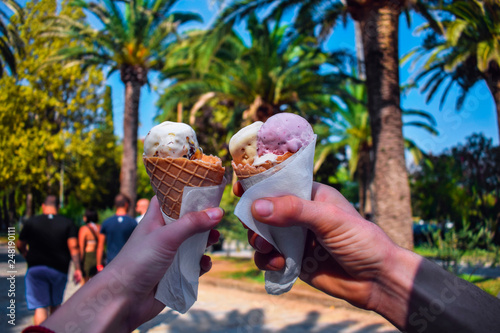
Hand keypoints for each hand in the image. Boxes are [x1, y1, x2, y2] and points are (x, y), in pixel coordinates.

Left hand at [43, 196, 223, 331]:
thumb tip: (218, 212)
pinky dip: (201, 263)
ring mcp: (169, 255)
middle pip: (187, 221)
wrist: (122, 300)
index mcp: (155, 219)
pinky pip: (194, 265)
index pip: (171, 199)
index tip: (205, 188)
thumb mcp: (166, 237)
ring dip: (205, 241)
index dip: (186, 193)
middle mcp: (163, 235)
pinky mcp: (175, 273)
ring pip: (193, 243)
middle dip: (203, 220)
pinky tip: (204, 263)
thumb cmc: (137, 262)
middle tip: (216, 218)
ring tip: (214, 240)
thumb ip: (192, 224)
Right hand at [234, 181, 398, 309]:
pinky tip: (278, 263)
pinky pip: (268, 257)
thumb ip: (294, 211)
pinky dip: (266, 260)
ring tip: (266, 247)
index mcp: (311, 195)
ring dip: (258, 240)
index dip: (258, 184)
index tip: (240, 189)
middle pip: (264, 210)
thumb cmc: (362, 240)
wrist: (377, 281)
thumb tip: (257, 207)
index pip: (279, 183)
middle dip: (254, 218)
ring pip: (262, 234)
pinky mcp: (293, 260)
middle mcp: (300, 214)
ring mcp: (295, 237)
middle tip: (254, 227)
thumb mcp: (329, 219)